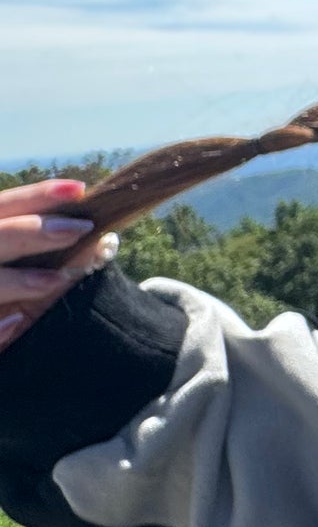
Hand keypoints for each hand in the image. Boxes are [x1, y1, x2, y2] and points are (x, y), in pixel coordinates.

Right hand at [0, 179, 115, 356]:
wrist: (7, 337)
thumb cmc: (19, 300)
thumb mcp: (39, 275)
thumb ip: (55, 258)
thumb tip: (99, 242)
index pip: (4, 208)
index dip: (36, 196)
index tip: (78, 189)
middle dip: (32, 231)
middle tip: (79, 228)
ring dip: (16, 280)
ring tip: (53, 280)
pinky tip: (15, 323)